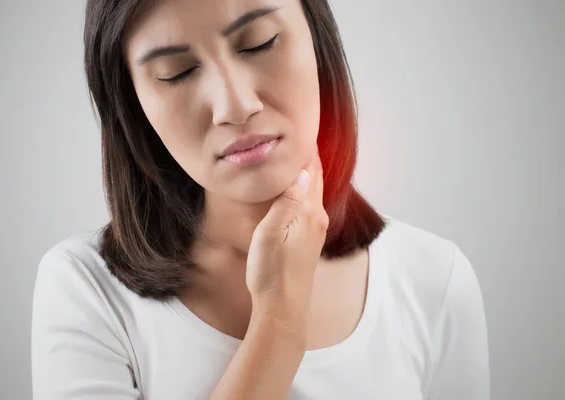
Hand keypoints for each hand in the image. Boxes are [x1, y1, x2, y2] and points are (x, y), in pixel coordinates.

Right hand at [246, 147, 327, 331]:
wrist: (282, 307)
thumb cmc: (272, 271)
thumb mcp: (272, 232)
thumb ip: (288, 201)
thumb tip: (303, 172)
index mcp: (309, 212)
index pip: (312, 171)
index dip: (307, 150)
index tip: (302, 128)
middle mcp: (317, 219)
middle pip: (316, 180)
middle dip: (309, 158)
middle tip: (298, 135)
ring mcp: (314, 231)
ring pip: (313, 192)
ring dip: (307, 173)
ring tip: (296, 156)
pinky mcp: (308, 242)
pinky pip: (309, 206)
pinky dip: (304, 190)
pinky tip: (296, 190)